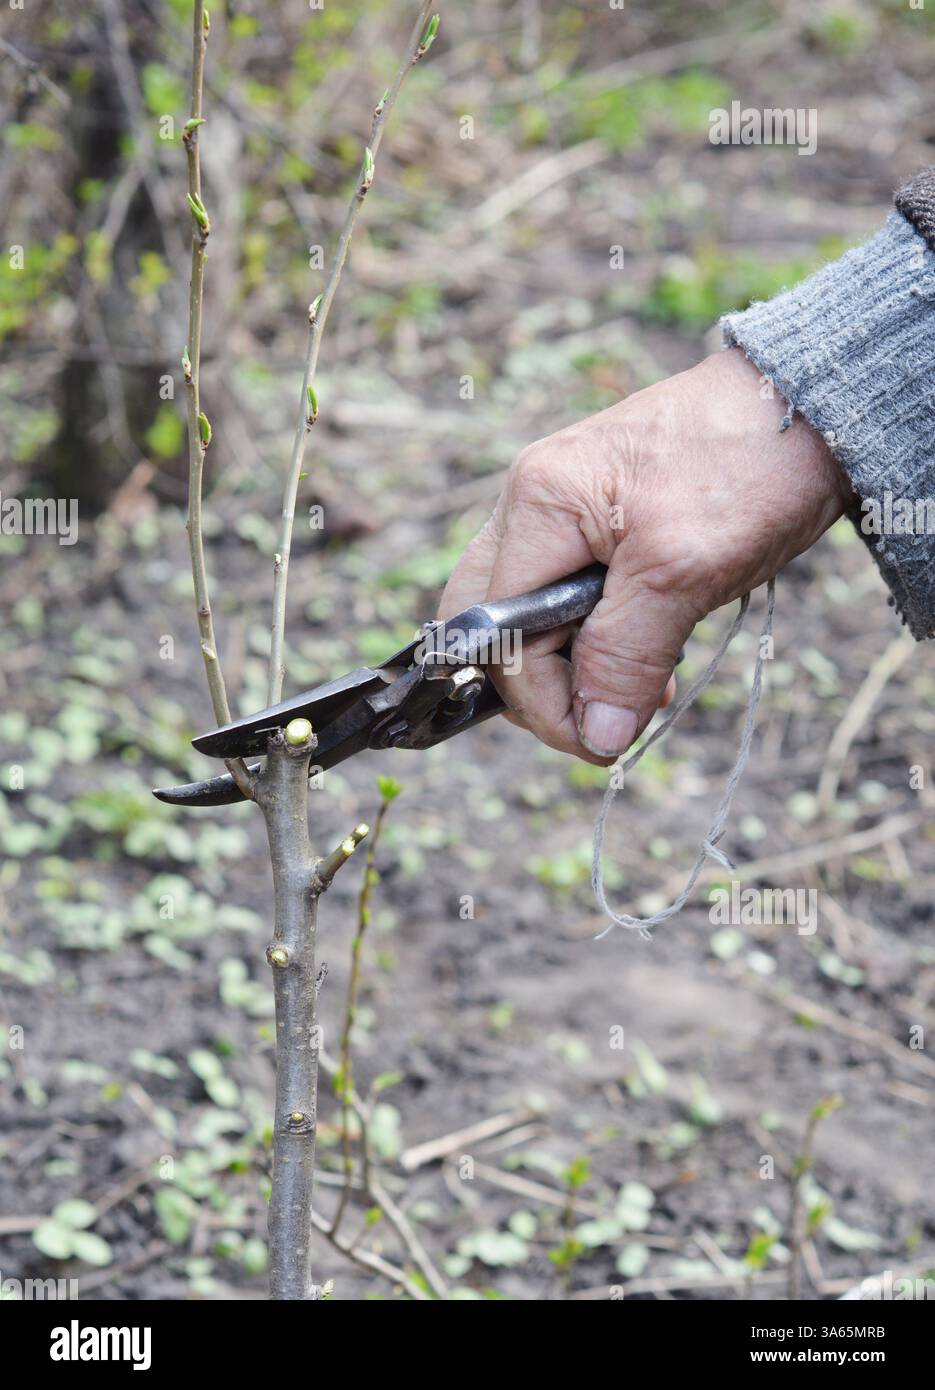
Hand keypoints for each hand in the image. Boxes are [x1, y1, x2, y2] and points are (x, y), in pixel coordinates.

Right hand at [440, 348, 850, 763]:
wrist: (812, 404)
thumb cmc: (749, 467)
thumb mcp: (683, 572)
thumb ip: (625, 655)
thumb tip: (594, 733)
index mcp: (538, 505)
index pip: (496, 632)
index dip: (542, 700)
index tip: (601, 739)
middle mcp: (533, 501)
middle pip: (491, 620)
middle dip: (542, 684)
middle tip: (606, 716)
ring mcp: (564, 506)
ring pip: (531, 612)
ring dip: (577, 663)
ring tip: (647, 680)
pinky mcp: (599, 515)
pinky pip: (570, 591)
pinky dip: (601, 634)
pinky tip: (652, 646)